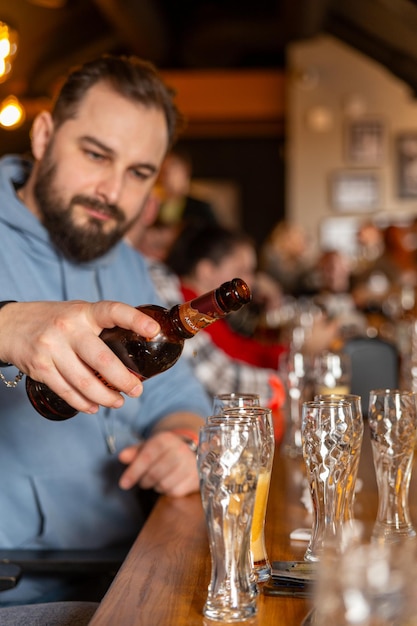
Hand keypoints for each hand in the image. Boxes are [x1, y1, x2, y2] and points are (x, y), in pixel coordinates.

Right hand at [0, 300, 159, 413]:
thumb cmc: (55, 320)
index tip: (153, 331)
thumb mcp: (79, 313)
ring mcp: (52, 349)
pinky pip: (67, 392)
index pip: (113, 311)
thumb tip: (139, 345)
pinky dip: (83, 403)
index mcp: (84, 312)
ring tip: (118, 402)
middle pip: (102, 360)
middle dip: (123, 380)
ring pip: (85, 382)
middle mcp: (68, 328)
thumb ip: (102, 325)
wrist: (10, 325)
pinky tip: (94, 407)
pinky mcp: (40, 368)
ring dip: (106, 397)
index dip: (135, 320)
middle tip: (137, 390)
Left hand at [118, 431, 198, 496]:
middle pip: (155, 474)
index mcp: (166, 439)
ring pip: (164, 484)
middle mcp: (180, 449)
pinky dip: (168, 491)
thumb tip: (122, 457)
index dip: (133, 472)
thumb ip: (134, 452)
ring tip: (157, 480)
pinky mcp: (195, 478)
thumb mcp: (148, 447)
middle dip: (144, 481)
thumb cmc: (163, 452)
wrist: (190, 453)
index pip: (147, 457)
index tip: (123, 484)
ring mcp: (190, 464)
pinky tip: (168, 484)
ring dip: (156, 486)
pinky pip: (175, 492)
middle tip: (143, 480)